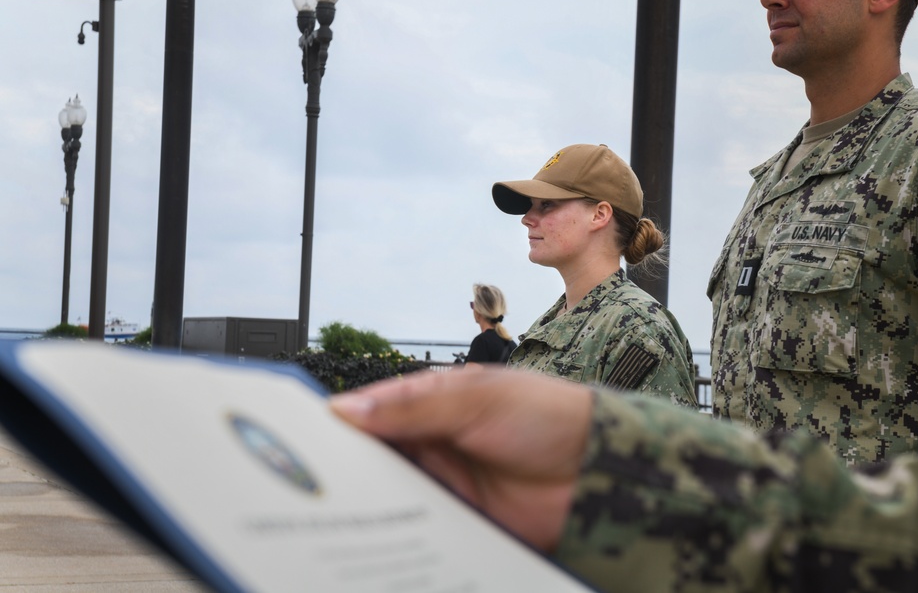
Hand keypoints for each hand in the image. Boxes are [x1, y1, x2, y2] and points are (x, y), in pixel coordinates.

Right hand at [330, 368, 592, 552]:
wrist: (597, 470)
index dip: (335, 427)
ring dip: (365, 507)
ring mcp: (442, 487)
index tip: (297, 441)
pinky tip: (374, 543)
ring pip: (387, 499)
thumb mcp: (476, 398)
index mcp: (428, 406)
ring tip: (329, 518)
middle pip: (370, 462)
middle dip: (342, 473)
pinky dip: (396, 537)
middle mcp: (429, 446)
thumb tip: (347, 409)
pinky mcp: (457, 525)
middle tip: (306, 487)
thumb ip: (413, 405)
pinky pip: (416, 532)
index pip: (368, 415)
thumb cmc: (545, 415)